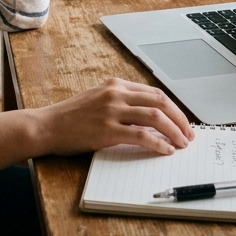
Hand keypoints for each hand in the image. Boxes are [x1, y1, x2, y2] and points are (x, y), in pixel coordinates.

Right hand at [33, 78, 194, 156]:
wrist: (47, 126)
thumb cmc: (70, 117)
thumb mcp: (98, 100)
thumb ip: (122, 104)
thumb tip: (149, 119)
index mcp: (115, 84)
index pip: (154, 93)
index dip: (173, 108)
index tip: (182, 121)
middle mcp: (116, 94)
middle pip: (160, 101)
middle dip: (179, 119)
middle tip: (189, 134)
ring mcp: (111, 111)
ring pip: (155, 117)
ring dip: (174, 131)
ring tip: (182, 143)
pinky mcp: (107, 130)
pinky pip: (142, 136)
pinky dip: (158, 143)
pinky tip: (166, 150)